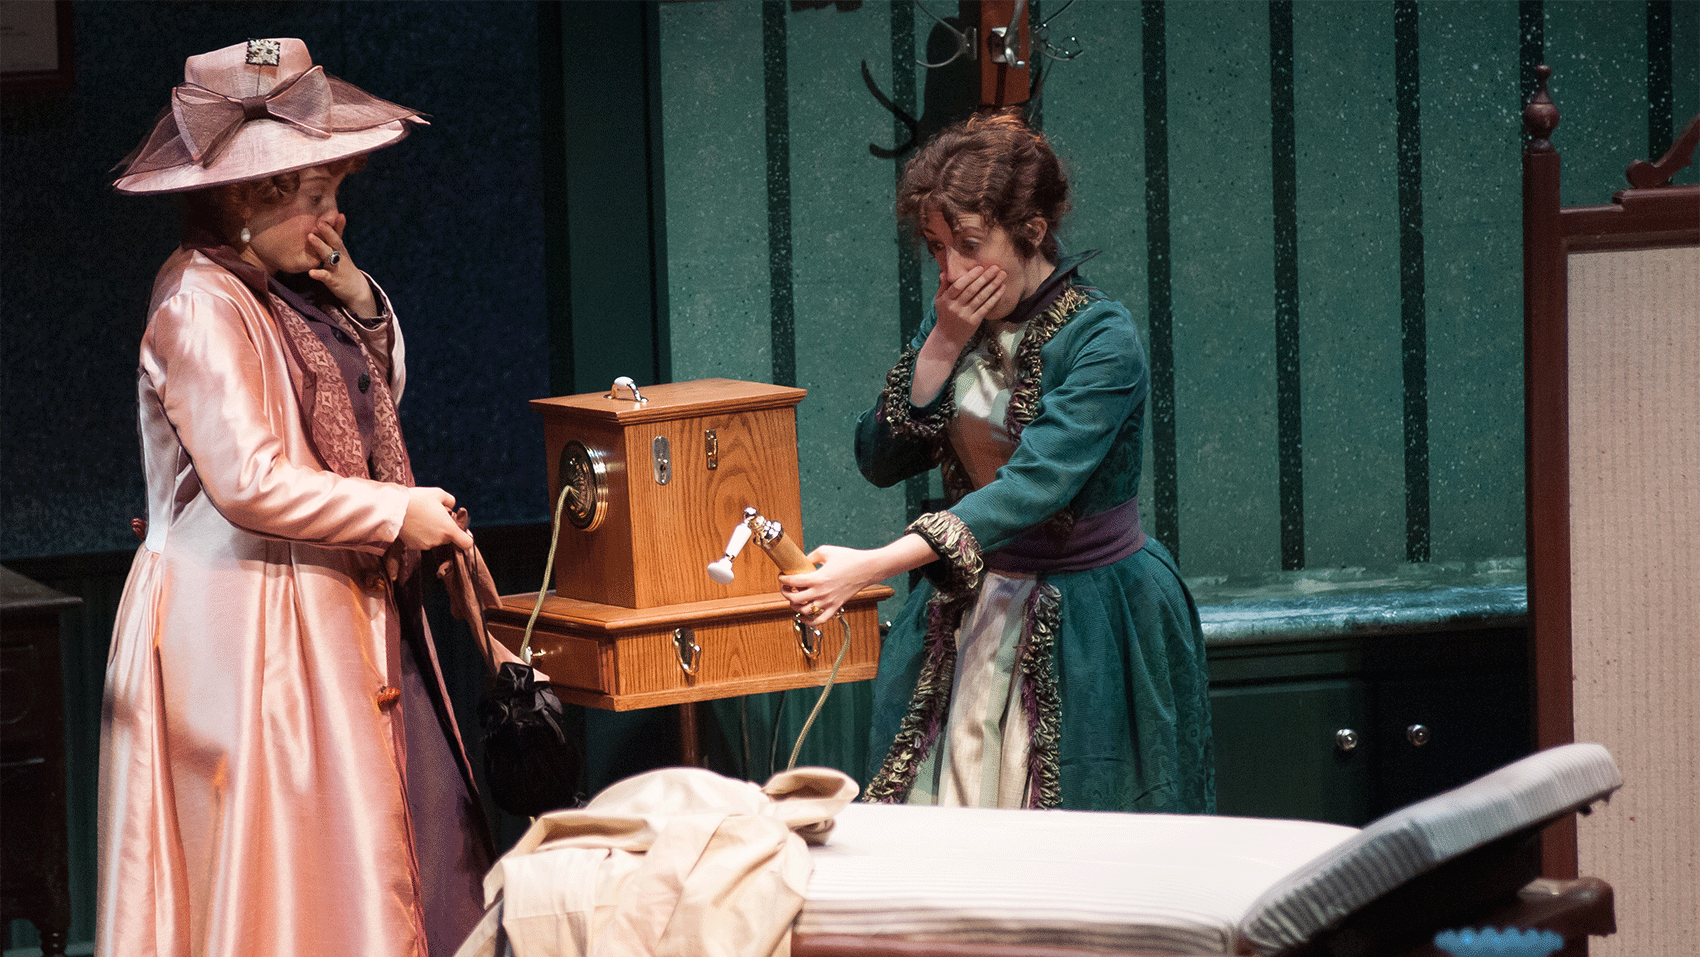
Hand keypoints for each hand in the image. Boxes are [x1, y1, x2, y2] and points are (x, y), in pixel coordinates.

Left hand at [308, 213, 378, 318]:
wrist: (357, 289)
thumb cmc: (345, 267)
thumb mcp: (342, 250)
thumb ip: (337, 234)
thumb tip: (337, 215)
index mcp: (340, 248)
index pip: (337, 233)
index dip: (334, 224)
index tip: (332, 212)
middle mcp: (340, 255)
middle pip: (335, 241)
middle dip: (327, 231)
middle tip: (319, 222)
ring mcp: (337, 267)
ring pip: (328, 256)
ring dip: (320, 246)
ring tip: (310, 237)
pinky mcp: (334, 280)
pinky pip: (325, 276)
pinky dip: (319, 274)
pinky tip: (311, 272)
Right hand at [398, 487, 473, 550]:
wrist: (393, 508)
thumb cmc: (417, 499)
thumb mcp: (438, 493)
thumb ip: (450, 500)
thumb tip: (453, 505)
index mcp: (448, 529)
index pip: (466, 543)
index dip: (465, 537)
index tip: (460, 531)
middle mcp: (439, 540)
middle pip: (448, 539)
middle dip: (445, 529)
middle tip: (435, 515)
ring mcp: (425, 545)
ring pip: (435, 540)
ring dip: (432, 532)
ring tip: (422, 517)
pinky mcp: (414, 546)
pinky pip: (422, 541)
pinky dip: (421, 535)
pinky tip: (414, 524)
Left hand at [778, 535, 937, 625]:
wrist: (867, 569)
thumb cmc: (849, 558)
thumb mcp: (826, 551)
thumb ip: (810, 556)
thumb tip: (801, 561)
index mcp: (818, 578)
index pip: (793, 582)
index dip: (783, 580)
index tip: (782, 576)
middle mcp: (822, 592)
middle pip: (795, 599)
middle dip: (786, 593)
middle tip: (785, 588)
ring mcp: (828, 602)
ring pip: (804, 611)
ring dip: (794, 606)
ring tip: (793, 599)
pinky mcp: (835, 606)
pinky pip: (819, 620)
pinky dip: (808, 622)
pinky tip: (802, 617)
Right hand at [932, 263, 1006, 337]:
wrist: (948, 337)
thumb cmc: (945, 315)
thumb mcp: (939, 300)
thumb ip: (943, 286)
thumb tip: (945, 272)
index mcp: (946, 299)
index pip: (958, 285)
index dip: (970, 276)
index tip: (980, 267)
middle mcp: (956, 307)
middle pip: (972, 290)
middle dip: (985, 277)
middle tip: (996, 267)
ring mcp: (965, 315)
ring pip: (981, 297)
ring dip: (993, 285)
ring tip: (1002, 275)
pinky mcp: (974, 321)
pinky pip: (986, 307)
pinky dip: (995, 297)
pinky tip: (1002, 288)